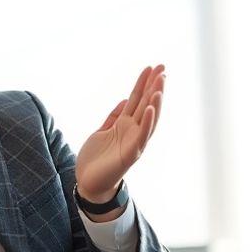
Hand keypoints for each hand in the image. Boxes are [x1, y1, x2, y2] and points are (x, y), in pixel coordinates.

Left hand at [74, 65, 164, 202]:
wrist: (89, 183)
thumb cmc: (96, 160)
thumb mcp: (102, 131)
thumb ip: (113, 117)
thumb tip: (125, 100)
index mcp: (126, 125)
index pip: (137, 99)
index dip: (144, 83)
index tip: (152, 67)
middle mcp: (133, 131)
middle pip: (146, 104)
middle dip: (154, 87)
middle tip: (163, 68)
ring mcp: (134, 142)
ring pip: (148, 118)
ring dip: (155, 101)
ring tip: (160, 84)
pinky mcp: (130, 154)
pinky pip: (141, 136)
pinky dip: (147, 122)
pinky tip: (150, 108)